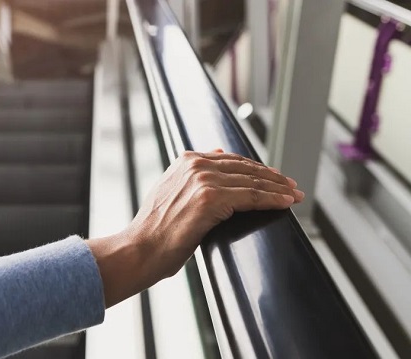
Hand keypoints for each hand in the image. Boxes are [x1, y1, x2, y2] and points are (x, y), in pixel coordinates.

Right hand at [88, 150, 303, 307]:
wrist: (140, 248)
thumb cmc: (155, 230)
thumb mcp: (170, 193)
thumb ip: (190, 176)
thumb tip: (216, 155)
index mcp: (186, 161)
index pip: (232, 160)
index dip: (256, 169)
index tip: (274, 177)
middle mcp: (195, 165)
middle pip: (246, 168)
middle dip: (272, 178)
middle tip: (291, 186)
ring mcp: (203, 180)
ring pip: (253, 181)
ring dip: (278, 188)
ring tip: (295, 195)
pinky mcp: (211, 199)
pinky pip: (252, 197)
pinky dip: (273, 199)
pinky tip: (286, 203)